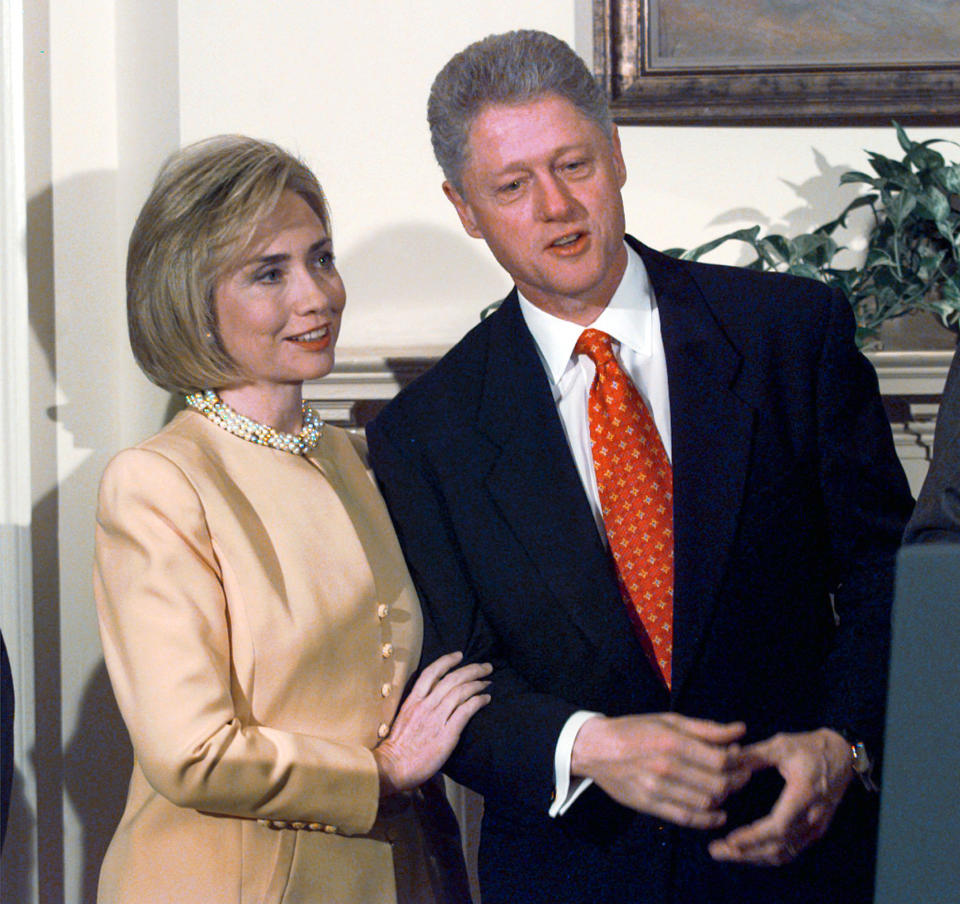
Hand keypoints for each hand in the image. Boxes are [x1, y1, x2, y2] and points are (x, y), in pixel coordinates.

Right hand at [373, 652, 490, 796]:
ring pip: (460, 692)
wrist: (392, 767)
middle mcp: (425, 705)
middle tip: (486, 667)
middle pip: (452, 679)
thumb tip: (435, 698)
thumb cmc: (397, 747)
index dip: (447, 661)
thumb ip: (419, 706)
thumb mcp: (404, 718)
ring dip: (477, 684)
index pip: (431, 673)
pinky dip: (477, 701)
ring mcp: (436, 718)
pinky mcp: (447, 733)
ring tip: (488, 682)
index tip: (460, 655)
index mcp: (413, 700)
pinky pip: (465, 711)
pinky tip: (485, 699)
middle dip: (471, 669)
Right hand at [571, 713, 751, 828]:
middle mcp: (666, 768)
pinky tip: (717, 813)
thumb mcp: (668, 720)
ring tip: (726, 790)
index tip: (744, 760)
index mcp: (672, 742)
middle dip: (737, 782)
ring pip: (706, 803)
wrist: (596, 749)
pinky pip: (687, 819)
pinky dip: (708, 820)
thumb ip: (705, 728)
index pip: (720, 761)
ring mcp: (658, 790)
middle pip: (718, 785)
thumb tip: (740, 730)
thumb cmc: (634, 730)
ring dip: (723, 799)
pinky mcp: (650, 806)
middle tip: (742, 776)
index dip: (739, 763)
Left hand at [708, 728, 852, 865]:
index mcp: (804, 795)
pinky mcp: (816, 830)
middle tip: (716, 850)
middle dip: (746, 852)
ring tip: (726, 854)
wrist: (843, 755)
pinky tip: (749, 853)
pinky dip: (769, 855)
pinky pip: (791, 850)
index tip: (730, 840)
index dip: (754, 837)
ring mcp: (816, 827)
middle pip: (778, 847)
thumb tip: (725, 759)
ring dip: (755, 857)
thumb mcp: (781, 745)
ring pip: (784, 853)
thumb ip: (753, 755)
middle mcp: (813, 817)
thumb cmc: (810, 748)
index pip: (778, 826)